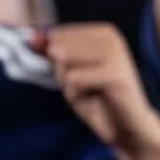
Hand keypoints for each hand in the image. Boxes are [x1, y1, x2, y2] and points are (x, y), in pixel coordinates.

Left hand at [38, 24, 159, 159]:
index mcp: (103, 31)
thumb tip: (30, 38)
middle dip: (64, 73)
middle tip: (87, 88)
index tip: (82, 75)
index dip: (58, 61)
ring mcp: (115, 52)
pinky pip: (73, 79)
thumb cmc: (99, 100)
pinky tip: (96, 101)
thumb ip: (50, 52)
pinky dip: (77, 95)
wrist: (128, 128)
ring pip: (64, 62)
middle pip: (58, 47)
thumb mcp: (69, 72)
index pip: (56, 36)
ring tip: (91, 93)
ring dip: (70, 85)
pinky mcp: (114, 73)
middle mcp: (111, 36)